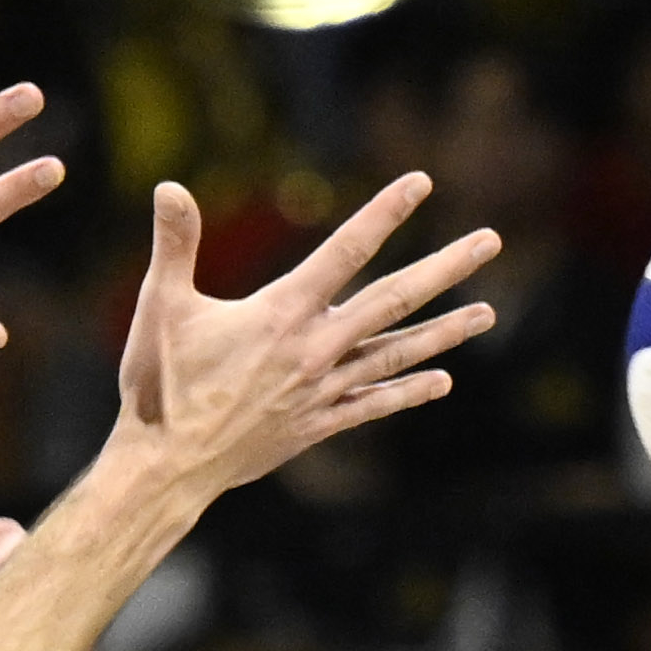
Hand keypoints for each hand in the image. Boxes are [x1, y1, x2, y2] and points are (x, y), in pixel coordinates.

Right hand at [108, 174, 499, 499]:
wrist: (167, 468)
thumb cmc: (159, 386)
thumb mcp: (162, 307)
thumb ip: (175, 244)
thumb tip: (168, 186)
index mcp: (282, 314)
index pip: (345, 251)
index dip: (384, 214)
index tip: (422, 183)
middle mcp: (314, 350)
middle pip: (394, 300)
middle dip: (445, 268)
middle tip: (491, 241)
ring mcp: (320, 391)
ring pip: (395, 354)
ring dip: (444, 333)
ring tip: (487, 314)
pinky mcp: (315, 426)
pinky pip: (373, 405)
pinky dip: (407, 391)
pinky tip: (442, 381)